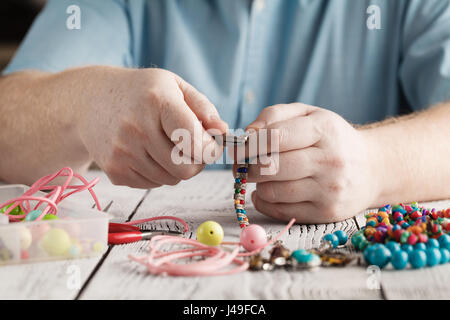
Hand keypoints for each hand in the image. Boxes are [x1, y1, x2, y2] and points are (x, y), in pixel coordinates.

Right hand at [77, 66, 226, 187]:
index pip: (194, 140)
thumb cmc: (140, 92)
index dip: (209, 148)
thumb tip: (222, 132)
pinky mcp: (115, 171)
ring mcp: (123, 152)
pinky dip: (158, 173)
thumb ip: (203, 108)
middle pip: (186, 168)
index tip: (209, 143)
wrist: (90, 101)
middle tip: (192, 149)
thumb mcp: (173, 86)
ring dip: (177, 168)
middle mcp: (137, 128)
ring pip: (171, 179)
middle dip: (196, 162)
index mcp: (157, 102)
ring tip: (166, 146)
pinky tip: (148, 153)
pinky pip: (152, 184)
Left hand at [235, 103, 377, 222]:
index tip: (237, 148)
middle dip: (248, 166)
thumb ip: (274, 116)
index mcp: (324, 129)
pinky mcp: (326, 213)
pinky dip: (265, 202)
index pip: (275, 137)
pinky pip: (281, 211)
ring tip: (261, 177)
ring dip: (258, 185)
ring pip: (273, 191)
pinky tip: (266, 193)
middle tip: (242, 165)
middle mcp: (330, 160)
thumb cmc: (331, 139)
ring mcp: (329, 190)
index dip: (249, 144)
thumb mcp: (309, 115)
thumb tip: (247, 134)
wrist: (372, 168)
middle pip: (270, 166)